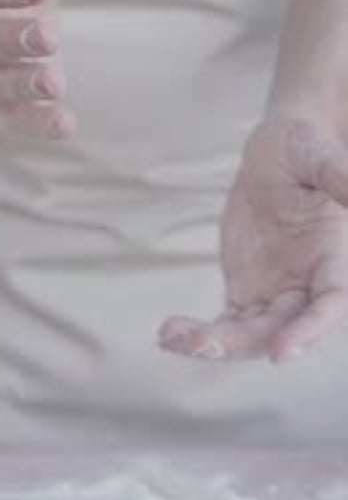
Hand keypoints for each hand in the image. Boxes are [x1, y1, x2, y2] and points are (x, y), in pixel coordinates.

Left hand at [159, 117, 347, 362]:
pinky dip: (200, 332)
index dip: (309, 331)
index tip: (281, 352)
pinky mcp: (247, 289)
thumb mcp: (319, 155)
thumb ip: (339, 176)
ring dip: (214, 343)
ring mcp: (276, 291)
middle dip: (245, 343)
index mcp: (336, 257)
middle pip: (283, 328)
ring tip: (172, 338)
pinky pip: (226, 321)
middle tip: (201, 344)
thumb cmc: (306, 147)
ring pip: (250, 333)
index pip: (330, 304)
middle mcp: (308, 284)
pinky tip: (169, 335)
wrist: (278, 153)